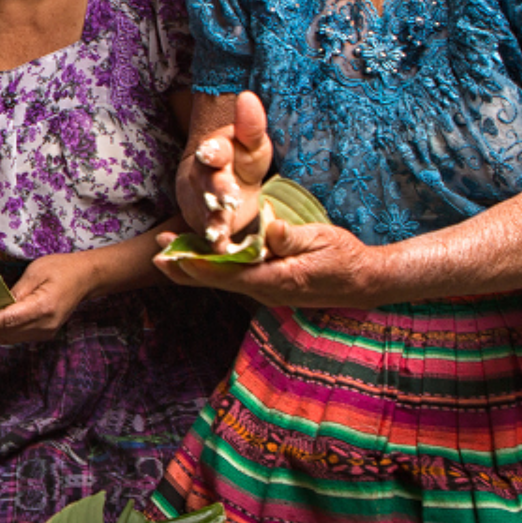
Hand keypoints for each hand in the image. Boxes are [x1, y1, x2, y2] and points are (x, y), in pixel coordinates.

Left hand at [0, 251, 97, 343]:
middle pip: (4, 333)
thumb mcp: (35, 271)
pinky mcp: (43, 333)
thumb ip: (14, 290)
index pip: (5, 320)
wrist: (86, 278)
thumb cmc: (61, 268)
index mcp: (42, 307)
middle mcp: (43, 325)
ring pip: (8, 338)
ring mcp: (44, 332)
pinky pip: (15, 336)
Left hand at [155, 217, 387, 308]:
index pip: (230, 274)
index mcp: (277, 281)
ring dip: (194, 267)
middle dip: (185, 267)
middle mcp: (266, 291)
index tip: (174, 256)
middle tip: (155, 253)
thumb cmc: (347, 258)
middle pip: (218, 281)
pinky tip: (196, 256)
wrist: (366, 282)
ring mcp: (266, 291)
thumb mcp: (324, 240)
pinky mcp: (268, 286)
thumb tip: (270, 230)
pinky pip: (234, 278)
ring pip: (223, 281)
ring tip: (165, 253)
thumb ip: (294, 237)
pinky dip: (213, 267)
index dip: (200, 265)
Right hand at [179, 91, 273, 251]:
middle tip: (225, 199)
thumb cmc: (242, 161)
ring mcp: (197, 200)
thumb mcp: (252, 143)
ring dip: (212, 221)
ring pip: (204, 210)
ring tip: (220, 233)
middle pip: (207, 182)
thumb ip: (251, 125)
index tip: (212, 152)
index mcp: (216, 150)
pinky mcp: (201, 224)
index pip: (212, 148)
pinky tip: (220, 250)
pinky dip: (212, 243)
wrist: (221, 186)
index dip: (212, 152)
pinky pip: (206, 233)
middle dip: (215, 191)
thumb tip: (247, 96)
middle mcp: (202, 175)